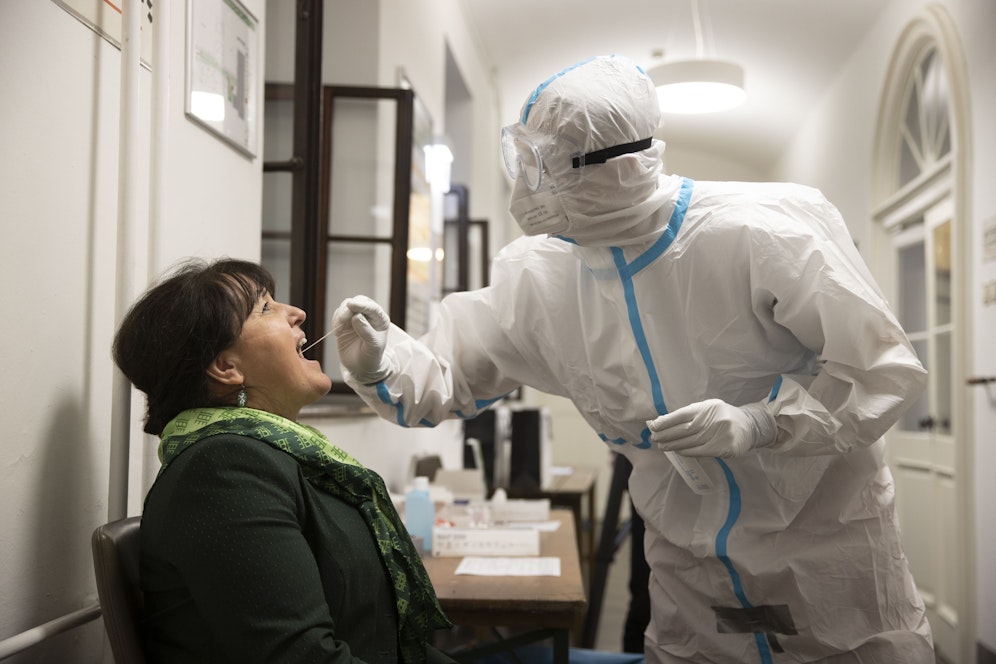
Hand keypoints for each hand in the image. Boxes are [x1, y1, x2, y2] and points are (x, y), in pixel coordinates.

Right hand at [331, 295, 390, 383]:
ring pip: (346, 306)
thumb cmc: (371, 357)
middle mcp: (369, 315)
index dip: (361, 305)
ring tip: (339, 330)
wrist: (361, 367)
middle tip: (342, 320)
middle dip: (348, 308)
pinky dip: (335, 320)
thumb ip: (366, 331)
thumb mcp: (373, 347)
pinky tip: (338, 332)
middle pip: (358, 301)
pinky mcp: (345, 322)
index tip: (351, 305)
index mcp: (380, 319)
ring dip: (341, 315)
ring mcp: (356, 317)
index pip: (372, 307)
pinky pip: (338, 314)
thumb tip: (357, 316)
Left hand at [646, 399, 775, 457]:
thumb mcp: (707, 409)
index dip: (666, 421)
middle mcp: (713, 419)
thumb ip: (688, 414)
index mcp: (707, 407)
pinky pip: (700, 451)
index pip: (682, 414)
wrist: (749, 426)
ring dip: (673, 445)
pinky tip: (677, 451)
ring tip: (662, 446)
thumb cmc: (722, 417)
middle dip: (666, 434)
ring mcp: (720, 434)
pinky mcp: (724, 448)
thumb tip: (662, 421)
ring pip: (690, 442)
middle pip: (684, 429)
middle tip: (654, 438)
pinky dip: (686, 451)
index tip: (653, 426)